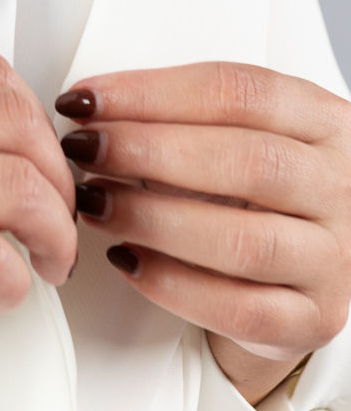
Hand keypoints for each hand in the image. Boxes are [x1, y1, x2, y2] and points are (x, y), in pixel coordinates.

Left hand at [57, 62, 350, 401]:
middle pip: (246, 161)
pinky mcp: (314, 318)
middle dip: (149, 152)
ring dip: (153, 219)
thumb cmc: (259, 190)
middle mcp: (341, 186)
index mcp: (324, 121)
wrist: (303, 269)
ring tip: (96, 203)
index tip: (87, 102)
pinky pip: (241, 310)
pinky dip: (174, 284)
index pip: (238, 91)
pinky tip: (127, 259)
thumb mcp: (242, 134)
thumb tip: (93, 111)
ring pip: (244, 240)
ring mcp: (335, 258)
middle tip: (85, 149)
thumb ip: (185, 117)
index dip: (153, 93)